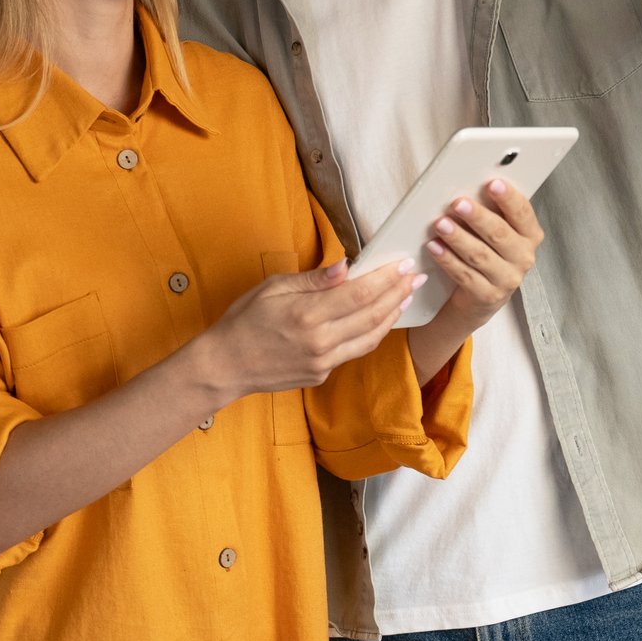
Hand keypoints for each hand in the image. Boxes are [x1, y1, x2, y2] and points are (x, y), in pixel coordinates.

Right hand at [193, 261, 422, 402]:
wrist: (225, 365)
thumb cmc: (243, 320)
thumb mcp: (273, 288)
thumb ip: (313, 279)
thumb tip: (346, 266)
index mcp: (307, 314)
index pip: (359, 294)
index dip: (386, 279)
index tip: (403, 265)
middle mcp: (320, 341)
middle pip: (372, 316)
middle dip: (397, 294)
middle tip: (415, 278)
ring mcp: (323, 362)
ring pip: (370, 338)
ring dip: (391, 316)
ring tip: (405, 297)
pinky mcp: (321, 375)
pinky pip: (354, 352)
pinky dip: (371, 334)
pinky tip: (378, 320)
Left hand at [423, 180, 542, 328]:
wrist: (483, 296)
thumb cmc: (491, 253)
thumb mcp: (497, 232)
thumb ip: (492, 212)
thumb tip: (469, 188)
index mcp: (530, 235)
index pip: (522, 213)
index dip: (508, 198)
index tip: (492, 183)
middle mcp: (523, 257)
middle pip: (499, 234)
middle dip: (477, 217)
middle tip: (458, 203)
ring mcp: (507, 279)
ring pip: (480, 255)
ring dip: (458, 237)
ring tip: (440, 223)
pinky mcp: (487, 295)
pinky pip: (464, 274)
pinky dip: (447, 259)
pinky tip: (435, 246)